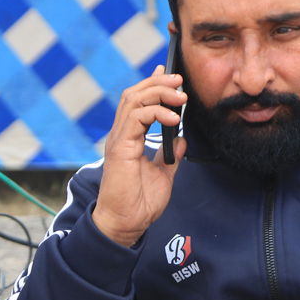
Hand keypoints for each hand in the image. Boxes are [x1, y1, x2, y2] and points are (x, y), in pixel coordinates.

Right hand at [93, 66, 187, 246]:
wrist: (126, 223)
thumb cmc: (139, 204)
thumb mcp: (163, 175)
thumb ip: (170, 155)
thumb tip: (181, 140)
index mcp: (129, 139)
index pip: (138, 102)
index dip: (153, 84)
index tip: (171, 76)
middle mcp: (121, 135)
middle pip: (135, 94)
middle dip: (158, 83)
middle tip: (180, 81)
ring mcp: (118, 140)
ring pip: (134, 100)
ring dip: (158, 93)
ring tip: (180, 97)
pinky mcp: (119, 147)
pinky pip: (136, 118)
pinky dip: (156, 112)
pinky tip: (173, 119)